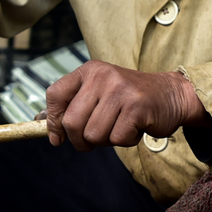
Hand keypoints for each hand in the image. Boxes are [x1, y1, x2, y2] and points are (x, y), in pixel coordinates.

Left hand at [46, 62, 206, 150]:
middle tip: (94, 139)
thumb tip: (39, 123)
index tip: (57, 137)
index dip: (52, 121)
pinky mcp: (136, 107)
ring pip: (93, 135)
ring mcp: (120, 90)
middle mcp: (102, 76)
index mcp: (89, 71)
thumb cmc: (131, 99)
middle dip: (80, 140)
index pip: (55, 94)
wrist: (171, 94)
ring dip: (105, 141)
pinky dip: (125, 141)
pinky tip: (134, 128)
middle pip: (72, 123)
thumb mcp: (100, 92)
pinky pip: (116, 139)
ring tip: (119, 127)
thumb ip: (73, 105)